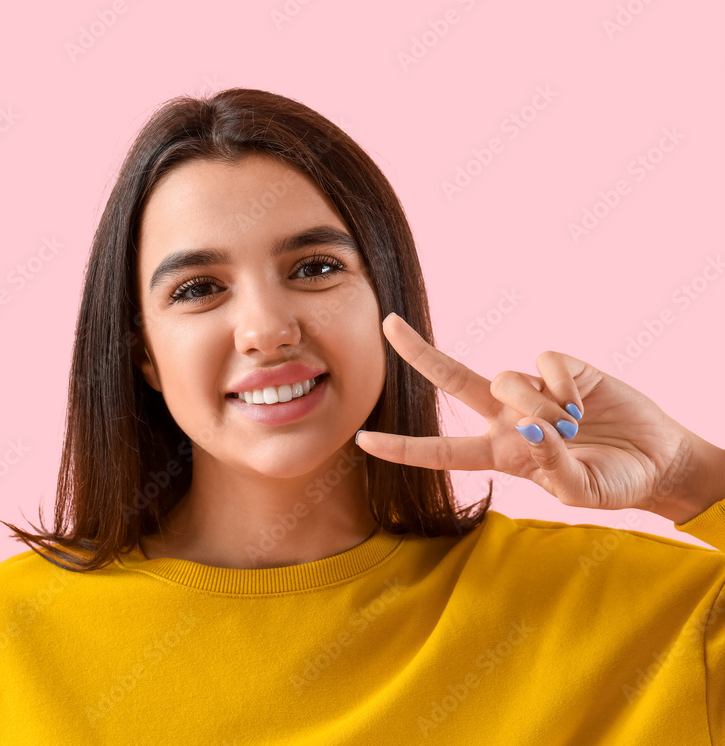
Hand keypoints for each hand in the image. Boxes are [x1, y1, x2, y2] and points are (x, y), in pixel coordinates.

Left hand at [354, 313, 724, 522]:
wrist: (657, 460)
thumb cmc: (614, 482)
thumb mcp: (582, 492)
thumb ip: (555, 469)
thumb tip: (532, 434)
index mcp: (501, 453)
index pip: (441, 451)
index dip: (402, 448)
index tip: (363, 440)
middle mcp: (506, 417)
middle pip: (451, 379)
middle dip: (418, 352)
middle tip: (387, 323)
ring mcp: (532, 391)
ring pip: (506, 379)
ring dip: (538, 407)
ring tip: (573, 428)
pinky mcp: (561, 369)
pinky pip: (543, 363)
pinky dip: (563, 387)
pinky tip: (583, 404)